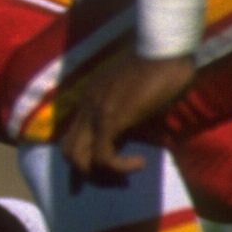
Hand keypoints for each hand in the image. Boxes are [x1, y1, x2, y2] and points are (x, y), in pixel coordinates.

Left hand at [52, 48, 197, 184]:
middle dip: (89, 175)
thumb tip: (138, 133)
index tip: (105, 175)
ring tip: (126, 177)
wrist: (163, 49)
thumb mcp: (136, 96)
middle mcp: (85, 107)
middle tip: (117, 182)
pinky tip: (139, 164)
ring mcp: (94, 112)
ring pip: (78, 159)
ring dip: (101, 176)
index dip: (83, 161)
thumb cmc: (158, 68)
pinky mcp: (111, 118)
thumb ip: (130, 113)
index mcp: (89, 100)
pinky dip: (119, 168)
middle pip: (68, 152)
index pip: (71, 137)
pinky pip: (102, 156)